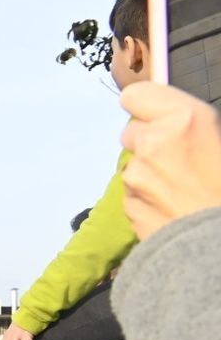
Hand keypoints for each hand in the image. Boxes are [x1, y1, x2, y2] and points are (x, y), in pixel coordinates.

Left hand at [121, 81, 220, 238]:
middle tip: (177, 157)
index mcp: (184, 119)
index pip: (135, 95)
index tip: (157, 116)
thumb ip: (195, 125)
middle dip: (148, 141)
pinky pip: (132, 192)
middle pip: (131, 131)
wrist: (218, 244)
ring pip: (133, 164)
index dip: (146, 106)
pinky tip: (172, 206)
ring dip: (149, 171)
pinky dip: (146, 197)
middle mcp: (153, 143)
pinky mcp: (128, 204)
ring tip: (181, 188)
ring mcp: (136, 176)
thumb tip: (177, 123)